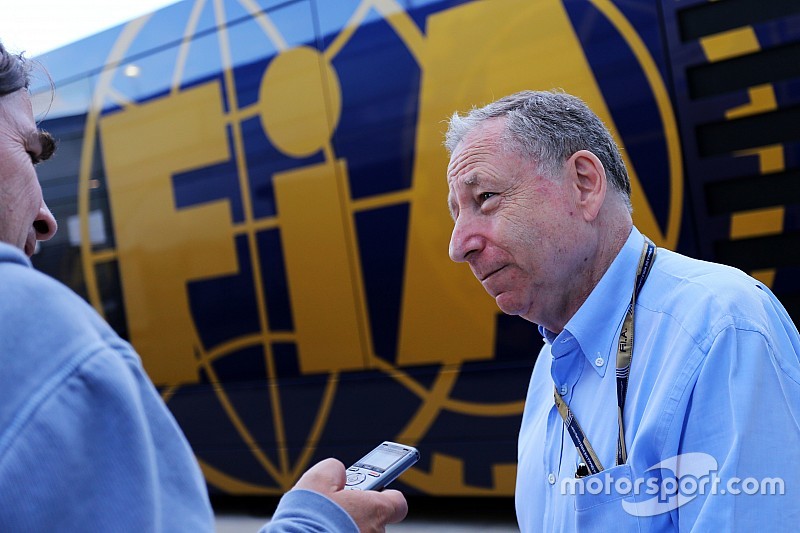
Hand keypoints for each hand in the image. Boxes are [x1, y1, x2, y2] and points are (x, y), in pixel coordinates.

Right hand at [292, 458, 407, 532]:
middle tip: (336, 502)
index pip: (397, 502)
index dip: (385, 492)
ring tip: (321, 520)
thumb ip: (336, 470)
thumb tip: (338, 474)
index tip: (376, 485)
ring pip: (358, 530)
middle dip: (356, 509)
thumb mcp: (319, 477)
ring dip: (345, 525)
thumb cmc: (308, 516)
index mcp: (375, 511)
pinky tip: (319, 530)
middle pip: (372, 517)